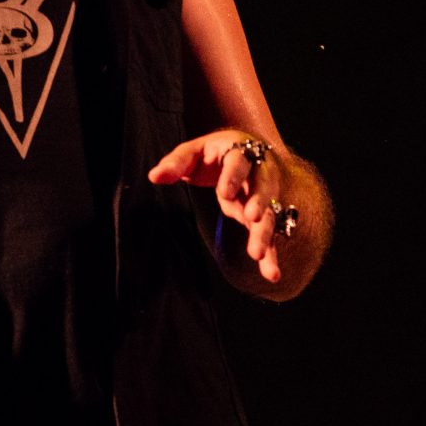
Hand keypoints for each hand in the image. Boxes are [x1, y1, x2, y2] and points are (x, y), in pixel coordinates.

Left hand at [148, 129, 292, 285]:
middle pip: (262, 186)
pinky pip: (268, 235)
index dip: (233, 176)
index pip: (239, 161)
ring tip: (257, 254)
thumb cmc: (214, 154)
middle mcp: (259, 172)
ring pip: (269, 213)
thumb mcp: (193, 152)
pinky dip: (271, 255)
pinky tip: (271, 274)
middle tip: (252, 217)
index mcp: (240, 151)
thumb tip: (154, 176)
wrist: (241, 154)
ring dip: (265, 233)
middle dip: (259, 201)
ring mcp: (265, 195)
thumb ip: (176, 163)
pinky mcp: (264, 215)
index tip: (225, 193)